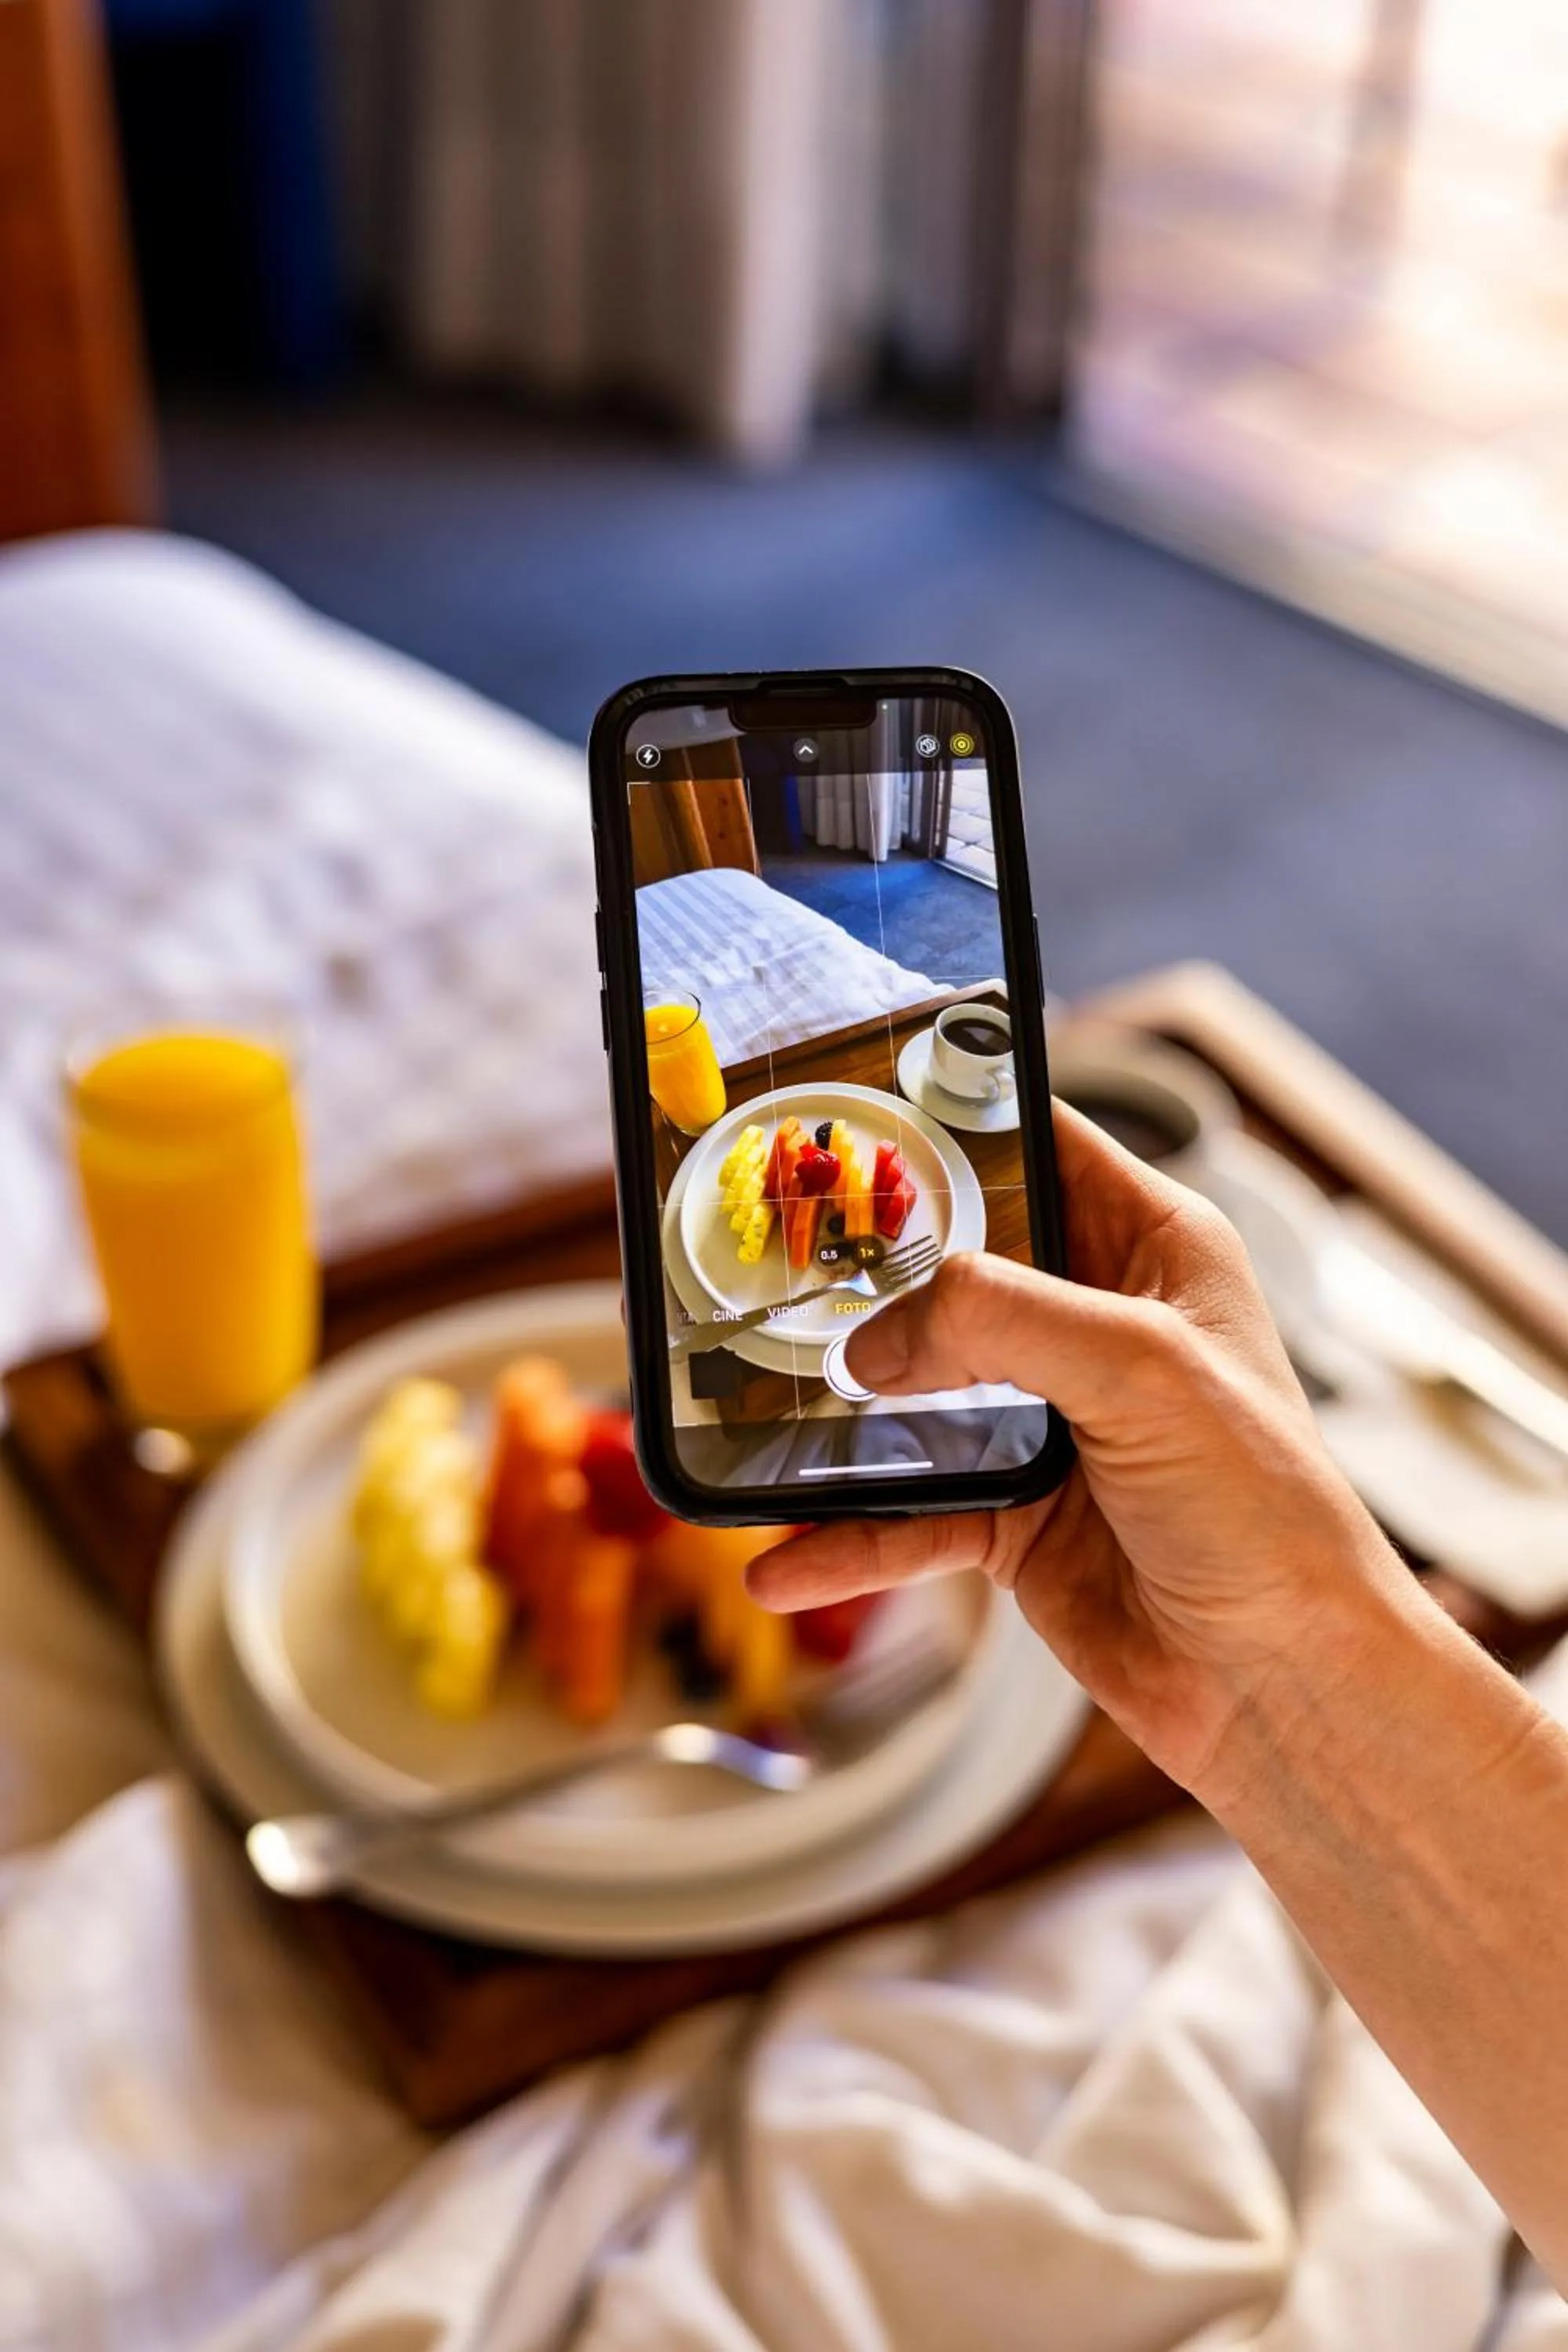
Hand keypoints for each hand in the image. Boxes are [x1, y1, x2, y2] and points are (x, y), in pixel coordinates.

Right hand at [747, 1103, 1406, 1800]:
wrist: (1286, 1684)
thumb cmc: (1270, 1511)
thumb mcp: (1141, 1369)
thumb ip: (999, 1321)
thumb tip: (872, 1339)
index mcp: (1151, 1248)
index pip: (1037, 1146)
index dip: (953, 1125)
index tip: (850, 1118)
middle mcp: (1095, 1323)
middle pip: (949, 1268)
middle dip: (862, 1275)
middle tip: (769, 1268)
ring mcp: (1048, 1422)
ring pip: (912, 1392)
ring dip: (837, 1415)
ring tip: (750, 1414)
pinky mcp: (1015, 1517)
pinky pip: (908, 1513)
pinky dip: (848, 1537)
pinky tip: (786, 1559)